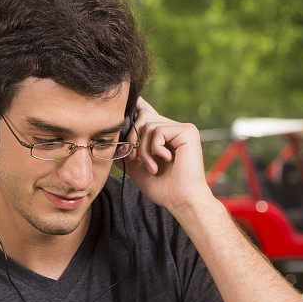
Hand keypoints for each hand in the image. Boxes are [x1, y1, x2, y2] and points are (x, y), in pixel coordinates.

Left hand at [118, 97, 214, 213]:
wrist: (179, 200)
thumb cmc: (163, 188)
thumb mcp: (138, 169)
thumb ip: (128, 153)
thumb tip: (114, 142)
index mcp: (165, 136)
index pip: (147, 112)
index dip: (136, 106)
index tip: (129, 101)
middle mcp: (174, 129)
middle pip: (143, 118)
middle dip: (133, 139)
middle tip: (135, 159)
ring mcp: (182, 129)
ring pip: (148, 125)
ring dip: (144, 149)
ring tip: (152, 167)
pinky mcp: (188, 131)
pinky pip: (159, 130)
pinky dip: (155, 148)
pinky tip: (166, 160)